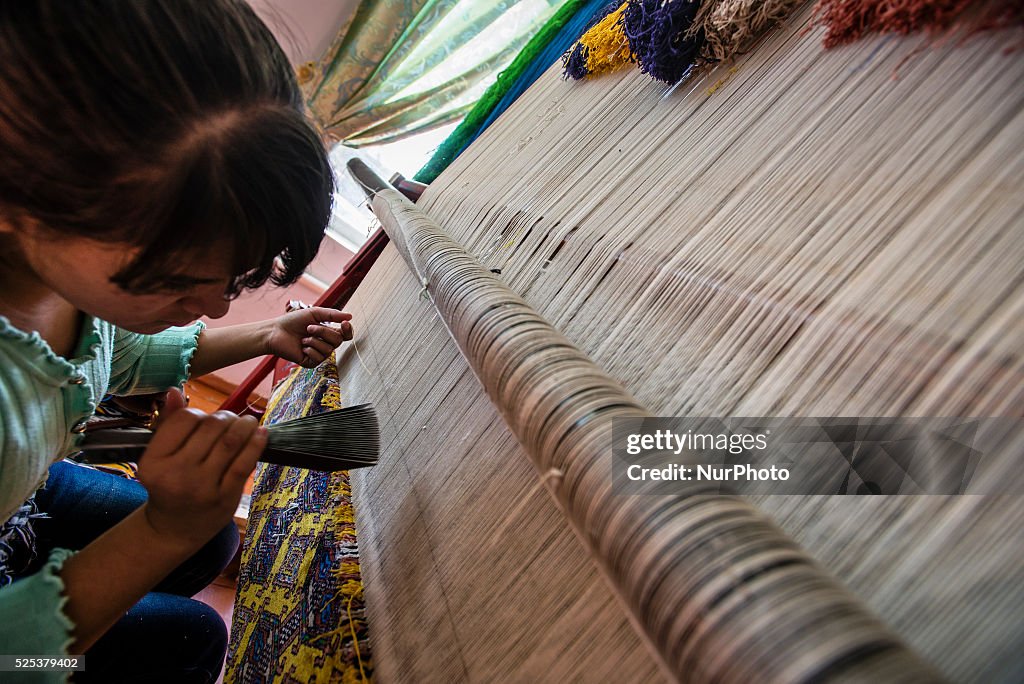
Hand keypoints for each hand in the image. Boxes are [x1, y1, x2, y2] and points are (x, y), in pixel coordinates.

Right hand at [136, 407, 264, 549]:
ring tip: (248, 422)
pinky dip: (256, 443)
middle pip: (210, 428)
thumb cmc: (168, 486)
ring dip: (244, 425)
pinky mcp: (225, 497)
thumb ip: (167, 425)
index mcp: (153, 462)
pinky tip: (261, 433)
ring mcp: (202, 487)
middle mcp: (176, 474)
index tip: (206, 420)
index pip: (184, 420)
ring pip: (230, 442)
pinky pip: (245, 463)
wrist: (173, 530)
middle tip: (230, 420)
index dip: (200, 414)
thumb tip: (174, 391)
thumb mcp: (159, 458)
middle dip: (225, 417)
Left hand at [266, 306, 352, 367]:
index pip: (346, 335)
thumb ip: (332, 314)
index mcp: (328, 332)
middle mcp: (326, 344)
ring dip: (314, 341)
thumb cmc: (293, 321)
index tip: (344, 323)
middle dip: (323, 332)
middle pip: (338, 341)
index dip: (348, 330)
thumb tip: (350, 316)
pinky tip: (301, 347)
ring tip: (303, 338)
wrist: (275, 332)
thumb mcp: (314, 313)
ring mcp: (319, 354)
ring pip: (329, 350)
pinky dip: (310, 350)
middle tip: (309, 328)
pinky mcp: (311, 362)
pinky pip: (319, 358)